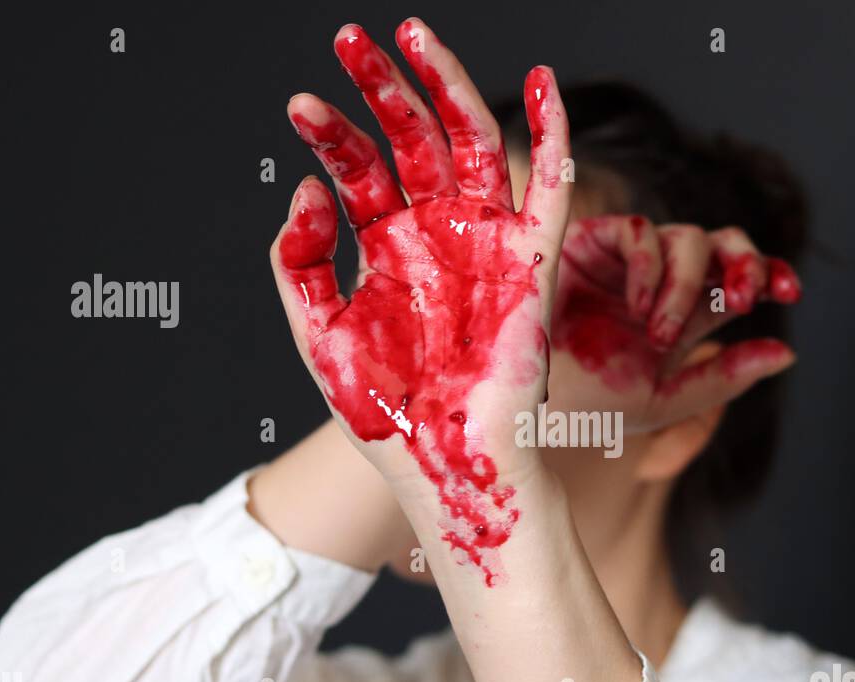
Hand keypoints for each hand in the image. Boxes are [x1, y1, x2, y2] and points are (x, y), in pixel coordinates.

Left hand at [270, 19, 571, 584]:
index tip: (301, 103)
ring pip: (474, 144)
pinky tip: (542, 82)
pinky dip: (553, 134)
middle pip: (414, 139)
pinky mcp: (532, 264)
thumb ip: (301, 260)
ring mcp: (485, 245)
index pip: (360, 170)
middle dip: (384, 85)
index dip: (332, 131)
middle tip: (351, 37)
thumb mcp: (317, 334)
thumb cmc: (384, 413)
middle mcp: (437, 237)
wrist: (445, 465)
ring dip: (449, 86)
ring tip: (414, 35)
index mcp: (387, 251)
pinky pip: (550, 188)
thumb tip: (308, 186)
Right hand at [548, 215, 801, 431]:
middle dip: (746, 261)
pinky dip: (649, 266)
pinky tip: (637, 306)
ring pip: (689, 238)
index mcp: (686, 320)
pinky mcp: (593, 242)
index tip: (792, 293)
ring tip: (658, 332)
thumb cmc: (585, 408)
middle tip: (745, 296)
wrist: (520, 400)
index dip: (772, 274)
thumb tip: (789, 352)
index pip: (740, 283)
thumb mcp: (662, 401)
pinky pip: (640, 232)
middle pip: (725, 244)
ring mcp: (629, 262)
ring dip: (688, 285)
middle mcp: (663, 284)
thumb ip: (723, 379)